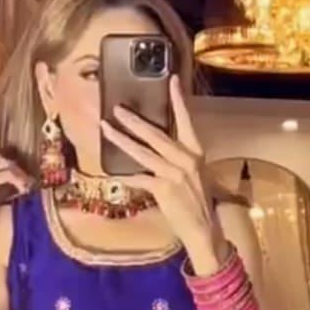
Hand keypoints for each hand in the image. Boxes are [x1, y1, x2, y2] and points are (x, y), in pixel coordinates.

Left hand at [100, 78, 224, 273]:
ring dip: (121, 140)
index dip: (178, 100)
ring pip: (141, 153)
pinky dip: (124, 176)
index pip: (187, 121)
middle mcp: (186, 159)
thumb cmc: (199, 204)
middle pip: (155, 134)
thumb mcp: (195, 176)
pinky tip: (111, 173)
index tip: (172, 80)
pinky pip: (138, 178)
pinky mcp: (163, 189)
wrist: (204, 230)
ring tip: (106, 129)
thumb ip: (179, 161)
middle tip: (117, 109)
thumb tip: (156, 149)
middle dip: (134, 121)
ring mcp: (174, 174)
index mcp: (196, 153)